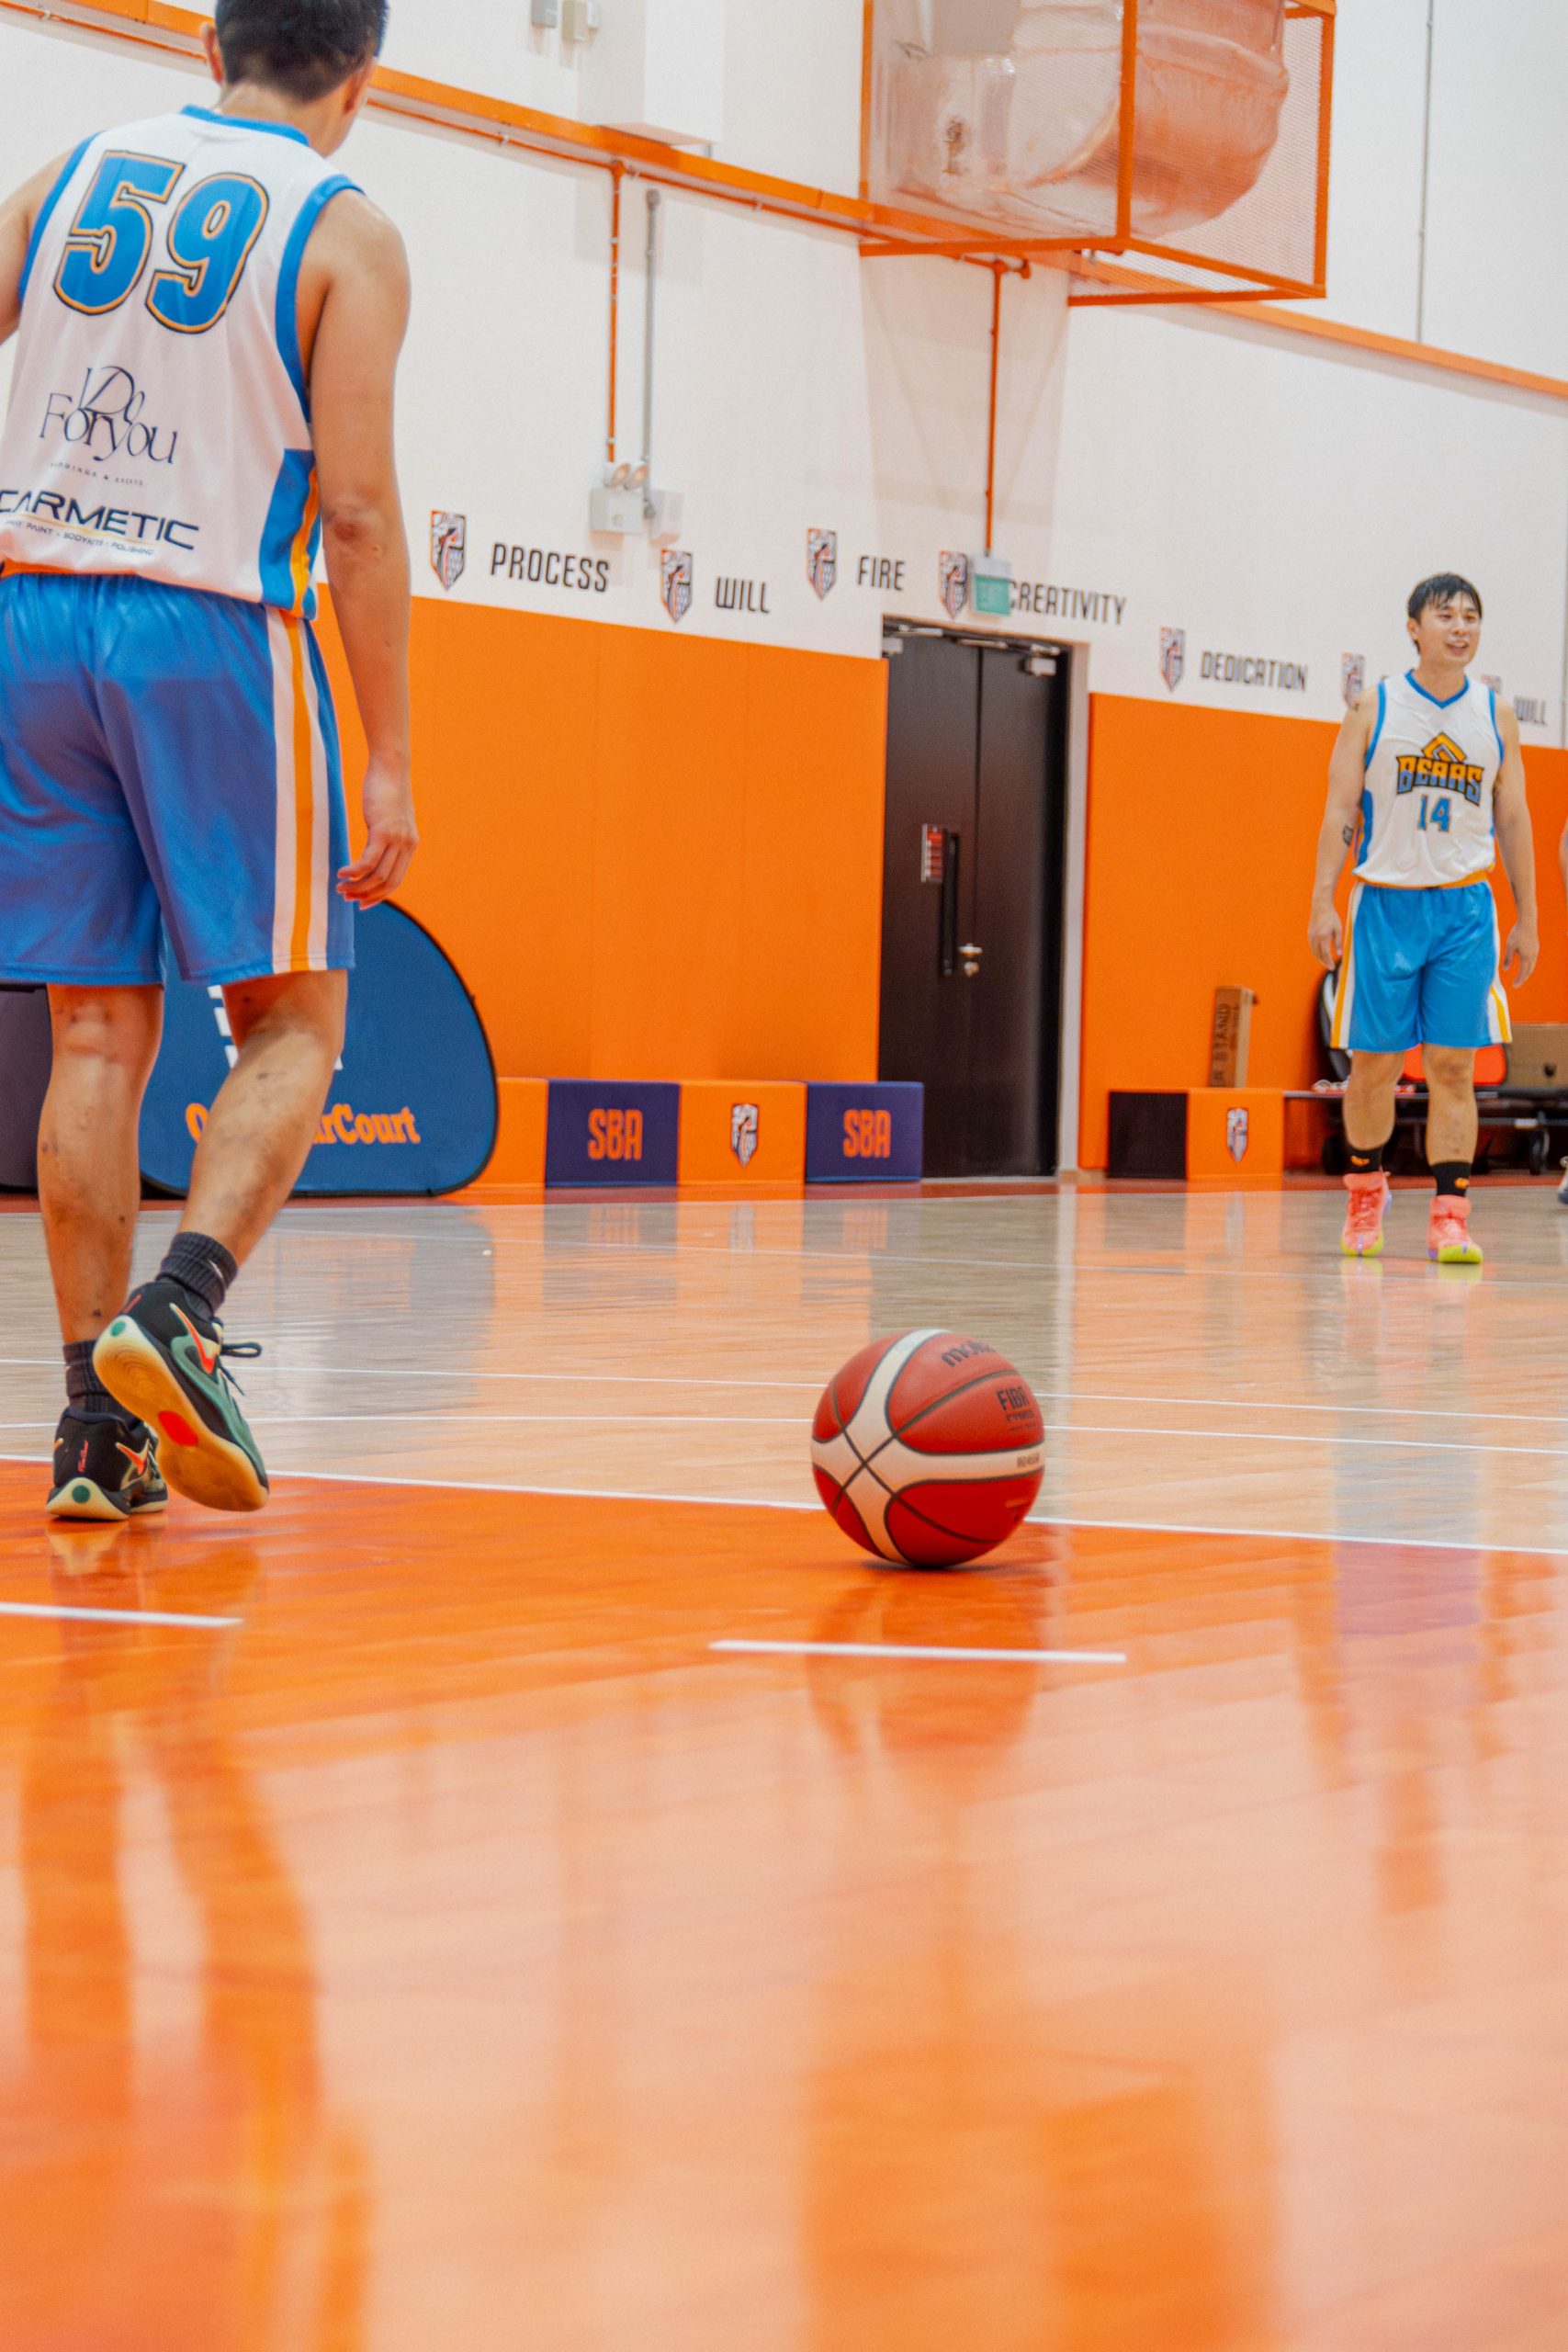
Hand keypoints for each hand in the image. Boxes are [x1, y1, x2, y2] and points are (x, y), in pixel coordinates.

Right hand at [338, 759, 417, 907]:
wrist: (390, 768)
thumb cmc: (386, 789)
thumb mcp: (389, 817)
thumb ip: (386, 834)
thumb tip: (376, 844)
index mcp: (410, 845)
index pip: (396, 880)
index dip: (379, 895)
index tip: (362, 902)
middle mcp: (407, 845)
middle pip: (388, 883)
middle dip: (367, 895)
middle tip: (347, 899)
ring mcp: (397, 839)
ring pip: (377, 875)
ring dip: (357, 886)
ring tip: (340, 888)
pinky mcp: (383, 831)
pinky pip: (368, 861)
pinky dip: (354, 871)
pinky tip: (342, 874)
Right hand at [1308, 902, 1342, 968]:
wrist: (1320, 906)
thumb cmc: (1331, 916)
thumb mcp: (1339, 928)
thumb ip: (1339, 942)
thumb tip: (1340, 954)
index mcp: (1324, 936)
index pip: (1326, 953)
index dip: (1329, 962)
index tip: (1333, 967)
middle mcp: (1315, 938)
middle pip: (1319, 955)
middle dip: (1324, 962)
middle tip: (1330, 967)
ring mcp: (1311, 936)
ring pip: (1314, 952)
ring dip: (1320, 959)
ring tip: (1326, 962)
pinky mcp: (1309, 934)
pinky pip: (1312, 947)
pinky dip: (1316, 953)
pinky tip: (1321, 954)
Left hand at [1503, 919, 1538, 987]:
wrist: (1527, 921)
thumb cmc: (1517, 933)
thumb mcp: (1509, 946)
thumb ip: (1507, 959)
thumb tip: (1505, 969)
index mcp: (1526, 957)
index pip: (1523, 972)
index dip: (1519, 980)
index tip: (1514, 986)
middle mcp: (1533, 955)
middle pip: (1529, 970)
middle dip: (1523, 978)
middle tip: (1517, 984)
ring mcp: (1535, 951)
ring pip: (1532, 965)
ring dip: (1527, 972)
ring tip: (1521, 976)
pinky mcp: (1535, 947)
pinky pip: (1533, 960)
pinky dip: (1529, 965)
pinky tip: (1524, 964)